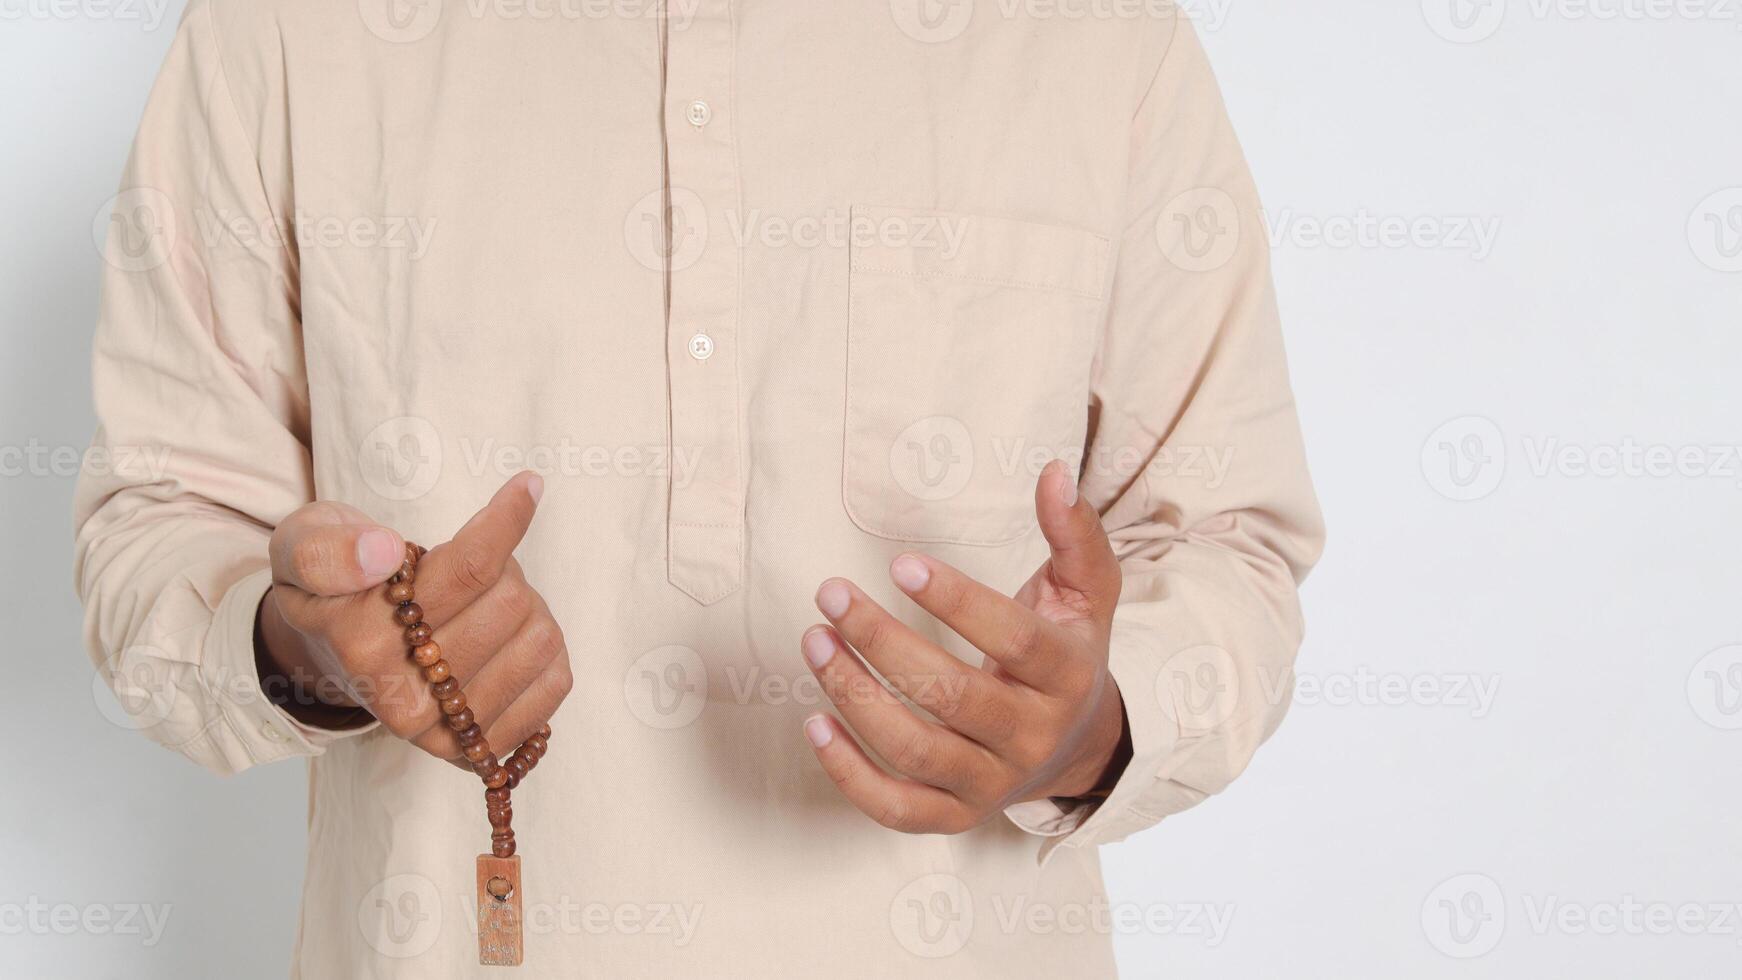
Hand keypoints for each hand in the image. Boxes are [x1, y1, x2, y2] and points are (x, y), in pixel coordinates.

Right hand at [256, 472, 571, 764]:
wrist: (334, 658)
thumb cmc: (333, 588)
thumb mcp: (303, 546)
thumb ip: (328, 547)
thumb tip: (382, 552)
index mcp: (360, 640)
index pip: (468, 570)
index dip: (506, 520)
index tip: (529, 484)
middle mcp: (402, 697)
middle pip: (511, 599)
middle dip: (501, 568)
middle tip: (466, 572)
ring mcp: (444, 730)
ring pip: (540, 638)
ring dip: (525, 608)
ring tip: (482, 607)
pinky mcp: (482, 748)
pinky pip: (555, 682)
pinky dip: (545, 651)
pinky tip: (506, 642)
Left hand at [800, 459, 1129, 833]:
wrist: (1078, 748)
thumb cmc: (1066, 653)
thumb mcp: (1086, 593)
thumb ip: (1074, 534)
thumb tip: (1054, 473)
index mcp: (1067, 675)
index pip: (1015, 640)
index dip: (957, 602)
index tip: (899, 562)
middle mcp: (1031, 735)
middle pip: (953, 695)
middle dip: (883, 641)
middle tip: (831, 593)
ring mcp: (992, 782)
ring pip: (915, 750)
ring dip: (854, 696)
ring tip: (814, 641)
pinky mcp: (956, 815)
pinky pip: (896, 809)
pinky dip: (849, 773)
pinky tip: (814, 722)